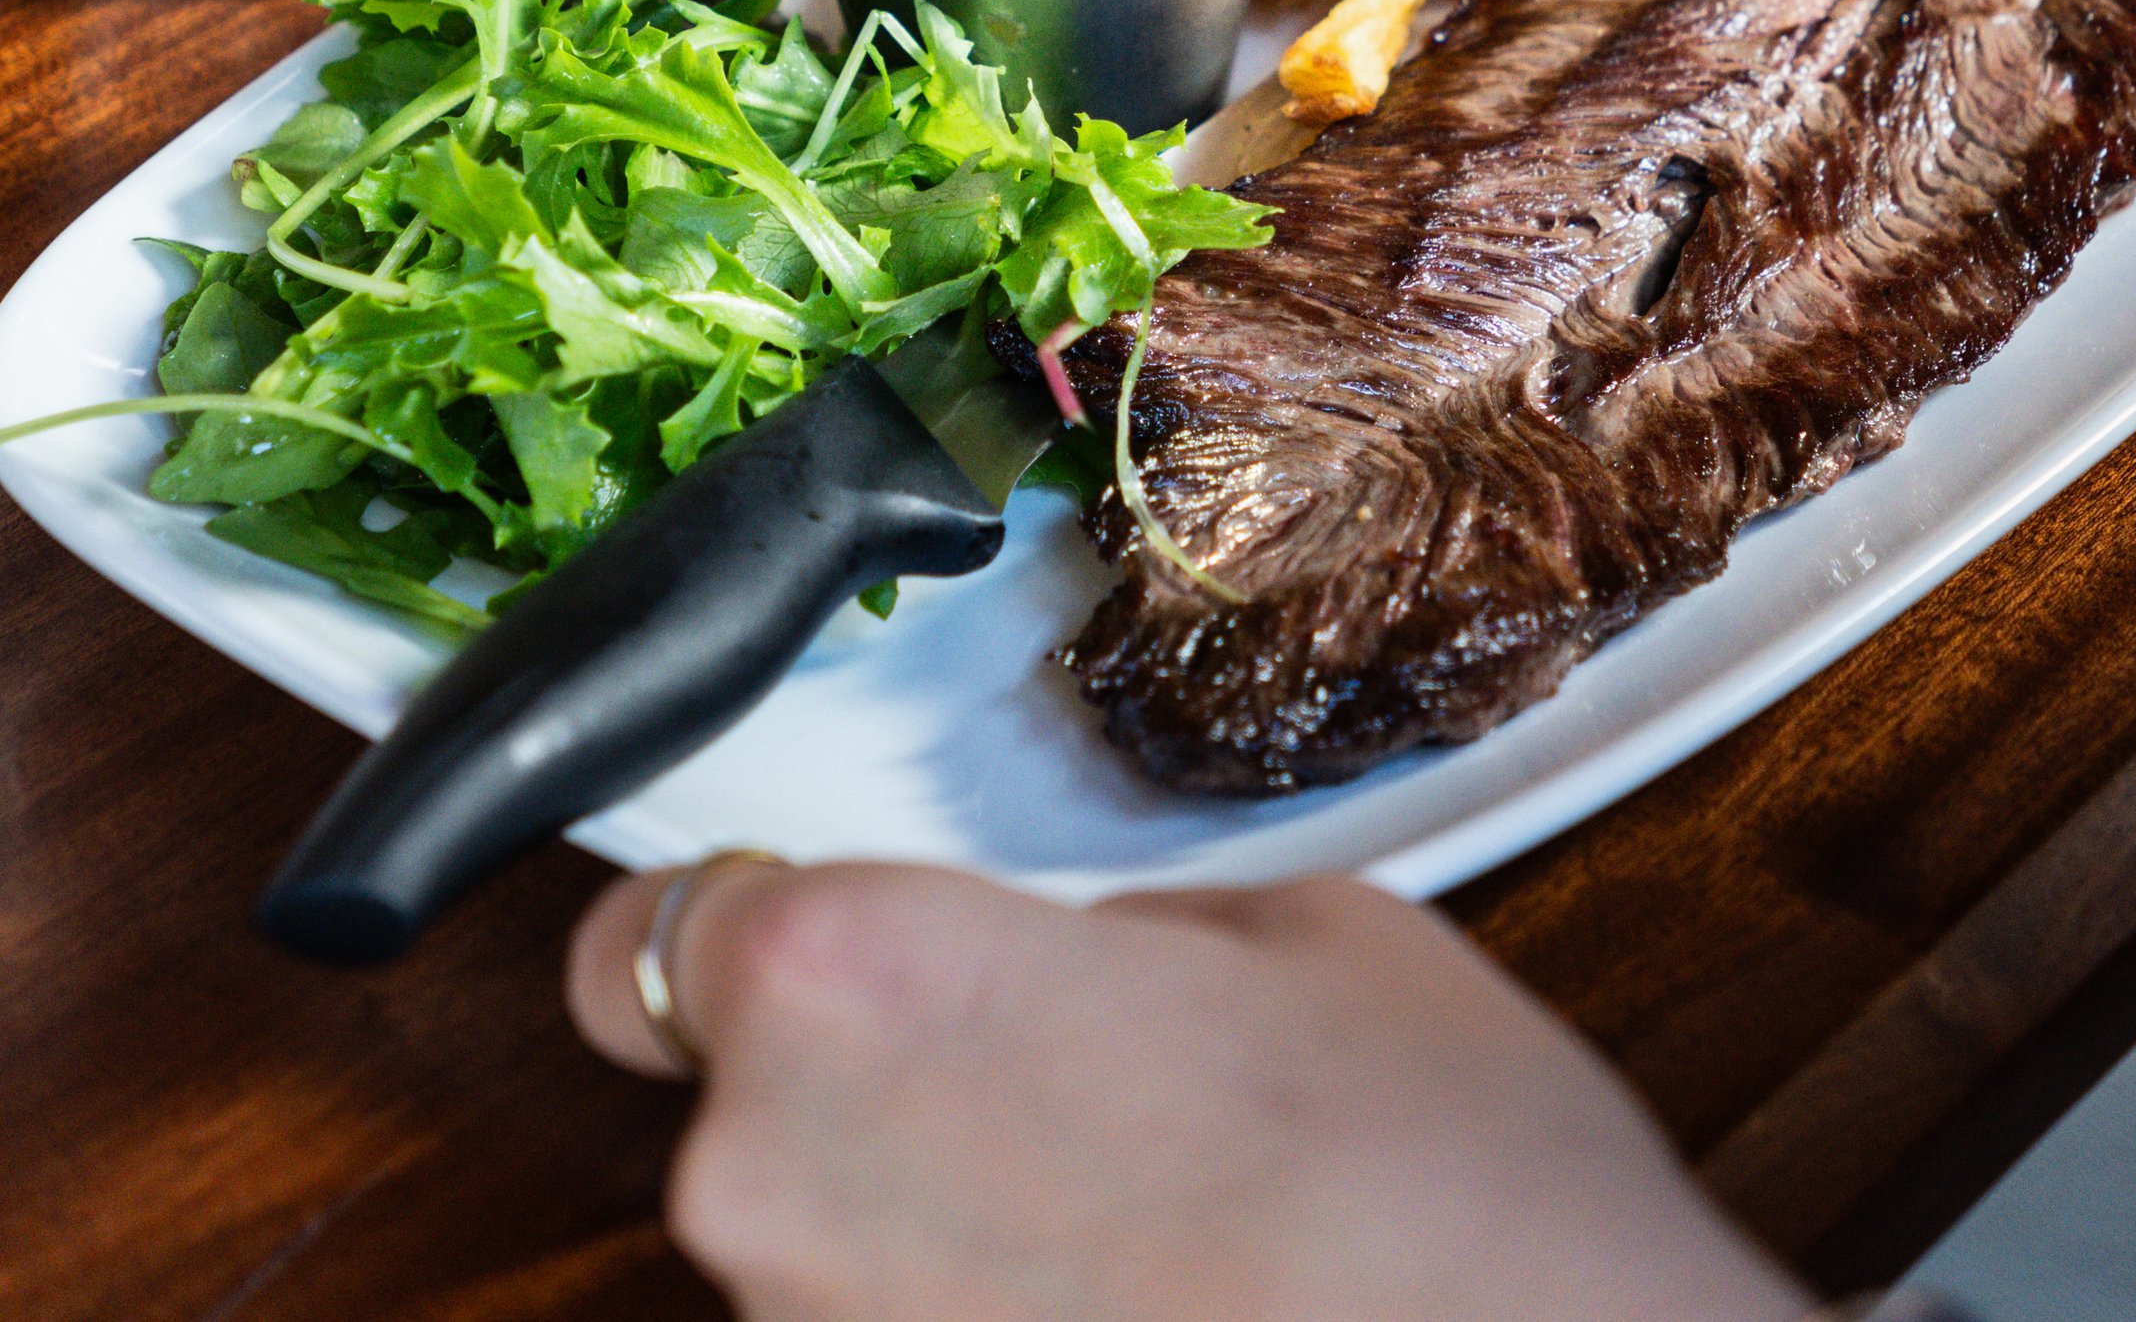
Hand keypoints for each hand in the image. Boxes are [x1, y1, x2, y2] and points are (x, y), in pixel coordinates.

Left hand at [570, 858, 1815, 1321]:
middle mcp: (774, 1187)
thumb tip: (1060, 976)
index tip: (825, 932)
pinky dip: (992, 1316)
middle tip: (1057, 1074)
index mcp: (847, 981)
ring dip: (940, 1216)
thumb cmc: (1421, 1177)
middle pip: (742, 1106)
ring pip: (829, 1243)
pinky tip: (1142, 1295)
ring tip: (1140, 1210)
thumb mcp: (1282, 931)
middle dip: (873, 1083)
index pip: (636, 936)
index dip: (741, 932)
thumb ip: (1098, 939)